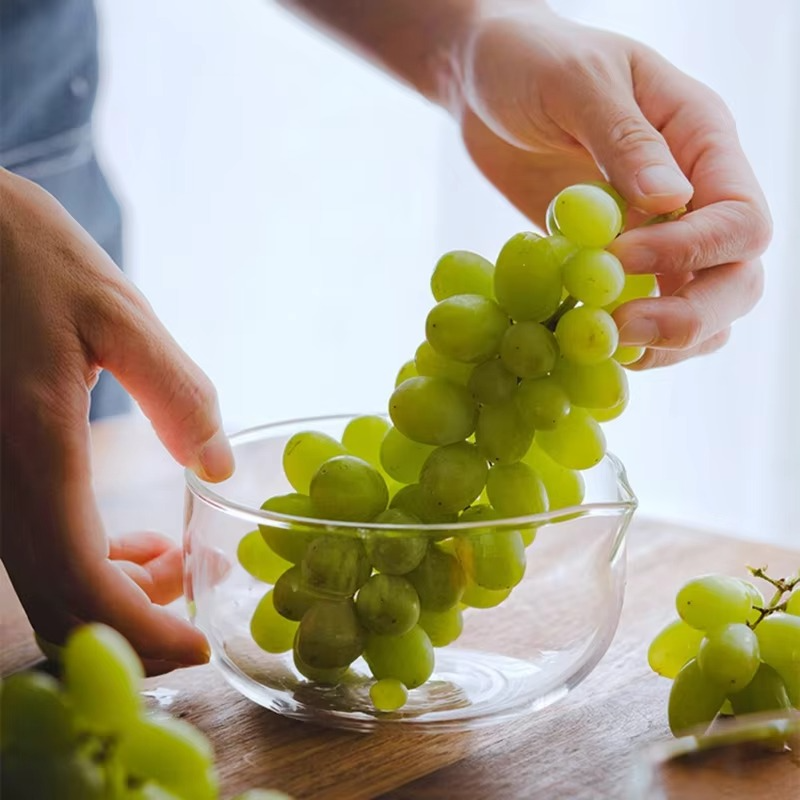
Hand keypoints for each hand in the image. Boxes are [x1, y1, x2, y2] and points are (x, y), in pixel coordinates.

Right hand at [0, 169, 233, 672]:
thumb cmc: (23, 256)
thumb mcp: (117, 314)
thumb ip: (177, 394)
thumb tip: (218, 467)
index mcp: (29, 450)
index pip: (81, 585)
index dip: (141, 635)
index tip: (198, 649)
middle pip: (56, 607)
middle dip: (132, 633)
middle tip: (197, 614)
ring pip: (42, 586)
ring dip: (114, 601)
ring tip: (177, 567)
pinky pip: (32, 549)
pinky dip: (88, 569)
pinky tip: (135, 547)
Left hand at [452, 2, 770, 367]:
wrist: (485, 86)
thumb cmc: (532, 63)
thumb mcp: (578, 83)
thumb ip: (627, 140)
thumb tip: (674, 201)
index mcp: (702, 141)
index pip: (740, 219)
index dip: (689, 252)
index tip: (618, 255)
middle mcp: (693, 195)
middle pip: (735, 278)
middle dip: (689, 317)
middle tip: (619, 332)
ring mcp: (656, 234)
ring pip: (699, 309)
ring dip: (663, 342)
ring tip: (603, 346)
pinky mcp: (614, 261)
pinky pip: (642, 311)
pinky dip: (623, 339)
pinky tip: (585, 344)